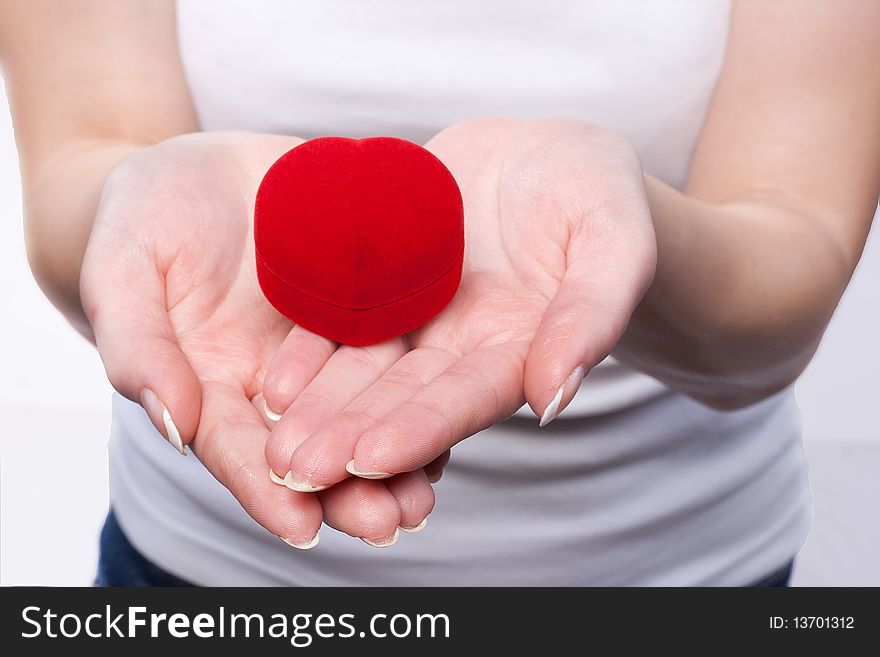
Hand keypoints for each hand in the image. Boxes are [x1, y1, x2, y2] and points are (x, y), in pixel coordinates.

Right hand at [80, 132, 435, 545]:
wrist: (205, 171)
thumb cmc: (145, 218)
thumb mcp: (123, 270)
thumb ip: (138, 346)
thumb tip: (171, 424)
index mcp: (212, 386)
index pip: (238, 449)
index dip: (266, 489)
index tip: (301, 527)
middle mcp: (276, 381)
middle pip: (313, 445)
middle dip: (349, 489)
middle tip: (390, 523)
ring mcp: (326, 347)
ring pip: (363, 409)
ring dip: (396, 451)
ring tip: (428, 490)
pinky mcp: (365, 306)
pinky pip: (395, 349)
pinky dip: (420, 384)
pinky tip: (450, 410)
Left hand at [264, 117, 655, 489]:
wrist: (547, 156)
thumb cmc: (598, 195)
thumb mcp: (614, 243)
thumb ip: (591, 316)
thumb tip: (556, 399)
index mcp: (519, 350)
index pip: (467, 398)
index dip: (420, 428)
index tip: (370, 459)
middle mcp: (462, 347)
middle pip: (402, 397)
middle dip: (350, 435)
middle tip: (296, 471)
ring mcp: (421, 318)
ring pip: (363, 370)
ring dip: (319, 408)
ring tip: (271, 445)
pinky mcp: (386, 284)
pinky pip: (343, 319)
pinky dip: (309, 352)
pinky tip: (273, 383)